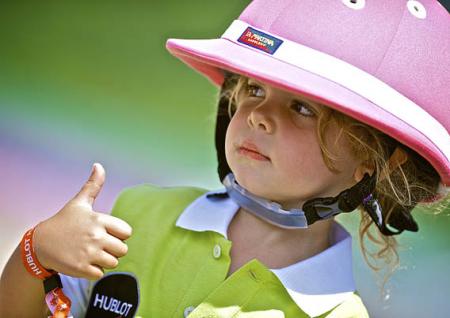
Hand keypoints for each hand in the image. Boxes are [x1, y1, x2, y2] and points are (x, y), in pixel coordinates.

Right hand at [33, 163, 131, 279]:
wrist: (41, 244)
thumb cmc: (64, 221)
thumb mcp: (79, 202)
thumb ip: (93, 185)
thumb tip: (99, 165)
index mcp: (99, 220)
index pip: (127, 232)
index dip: (118, 234)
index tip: (105, 232)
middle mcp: (96, 236)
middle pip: (123, 250)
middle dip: (113, 249)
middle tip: (98, 245)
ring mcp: (89, 253)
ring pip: (114, 263)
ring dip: (104, 261)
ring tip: (91, 253)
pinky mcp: (82, 269)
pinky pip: (101, 274)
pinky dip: (94, 271)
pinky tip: (83, 262)